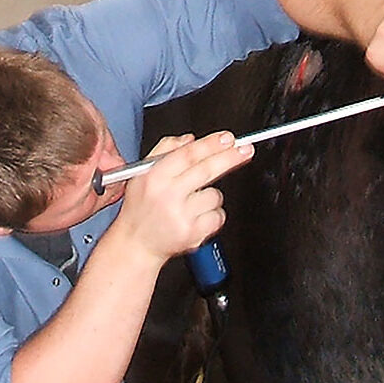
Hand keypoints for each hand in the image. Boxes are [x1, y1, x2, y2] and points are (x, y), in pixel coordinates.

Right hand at [111, 132, 253, 264]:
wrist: (136, 244)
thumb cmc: (140, 209)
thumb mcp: (142, 174)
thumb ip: (164, 151)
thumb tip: (190, 139)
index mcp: (154, 177)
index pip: (188, 154)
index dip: (211, 144)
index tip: (228, 138)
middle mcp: (168, 195)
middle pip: (206, 170)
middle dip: (230, 157)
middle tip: (246, 150)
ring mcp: (181, 215)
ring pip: (215, 195)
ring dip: (211, 197)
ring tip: (192, 204)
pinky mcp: (193, 233)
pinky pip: (218, 216)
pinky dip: (213, 216)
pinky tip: (196, 218)